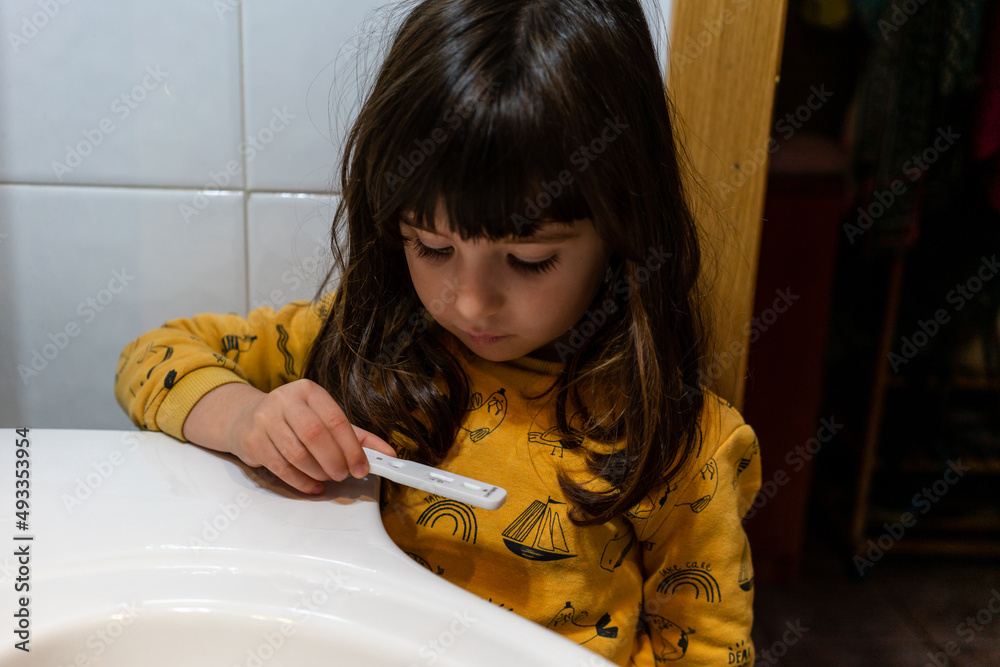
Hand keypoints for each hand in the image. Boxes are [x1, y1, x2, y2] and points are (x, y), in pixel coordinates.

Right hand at [188, 379, 396, 493]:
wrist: (245, 418)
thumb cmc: (292, 419)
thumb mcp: (324, 419)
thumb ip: (356, 435)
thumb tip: (387, 453)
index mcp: (308, 390)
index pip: (336, 420)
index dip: (352, 448)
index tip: (362, 467)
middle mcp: (285, 400)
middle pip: (315, 435)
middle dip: (334, 461)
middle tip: (343, 474)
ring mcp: (265, 419)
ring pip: (297, 454)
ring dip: (318, 472)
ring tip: (327, 478)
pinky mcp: (252, 441)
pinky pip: (281, 467)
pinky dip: (301, 481)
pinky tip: (312, 485)